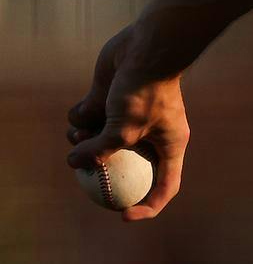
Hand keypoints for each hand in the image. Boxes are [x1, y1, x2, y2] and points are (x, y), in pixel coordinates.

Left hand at [65, 25, 187, 220]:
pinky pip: (90, 118)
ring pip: (101, 140)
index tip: (123, 214)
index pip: (164, 186)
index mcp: (168, 146)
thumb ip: (99, 150)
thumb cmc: (146, 91)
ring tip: (76, 135)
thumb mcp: (123, 129)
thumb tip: (73, 163)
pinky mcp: (110, 100)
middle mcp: (150, 134)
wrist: (146, 49)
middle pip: (125, 164)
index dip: (147, 206)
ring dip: (84, 140)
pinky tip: (83, 107)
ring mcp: (129, 117)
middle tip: (81, 172)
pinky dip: (82, 116)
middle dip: (101, 168)